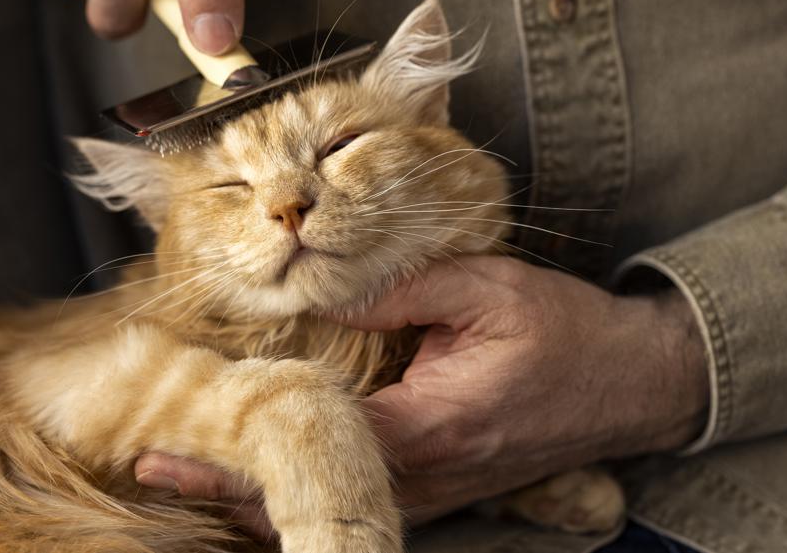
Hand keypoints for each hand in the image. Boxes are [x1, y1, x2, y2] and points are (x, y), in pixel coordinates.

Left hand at [134, 256, 708, 534]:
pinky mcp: (440, 483)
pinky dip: (304, 485)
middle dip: (225, 486)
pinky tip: (268, 469)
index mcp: (428, 427)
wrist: (630, 381)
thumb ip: (397, 289)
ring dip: (258, 490)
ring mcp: (432, 488)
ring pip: (327, 502)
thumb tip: (319, 285)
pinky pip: (359, 493)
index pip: (309, 450)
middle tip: (155, 464)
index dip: (233, 458)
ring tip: (191, 469)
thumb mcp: (485, 289)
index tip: (167, 451)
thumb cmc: (565, 332)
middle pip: (305, 495)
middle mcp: (423, 474)